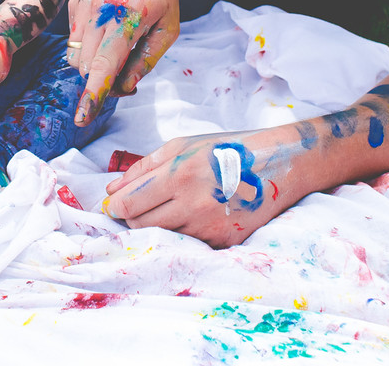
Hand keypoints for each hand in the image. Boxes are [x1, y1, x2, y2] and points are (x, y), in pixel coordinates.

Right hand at [67, 0, 178, 124]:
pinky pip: (75, 42)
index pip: (103, 65)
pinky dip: (90, 48)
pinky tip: (109, 30)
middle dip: (102, 82)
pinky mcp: (73, 5)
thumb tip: (124, 87)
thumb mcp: (168, 26)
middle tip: (127, 76)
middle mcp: (97, 12)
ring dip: (94, 66)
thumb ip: (146, 60)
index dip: (94, 94)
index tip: (83, 117)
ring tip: (120, 49)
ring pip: (76, 58)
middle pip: (87, 68)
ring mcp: (81, 7)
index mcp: (126, 17)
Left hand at [103, 130, 297, 247]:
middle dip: (133, 216)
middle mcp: (193, 204)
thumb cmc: (224, 149)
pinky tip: (196, 214)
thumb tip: (112, 190)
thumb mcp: (182, 146)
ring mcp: (210, 226)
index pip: (129, 204)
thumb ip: (143, 168)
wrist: (276, 164)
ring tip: (173, 205)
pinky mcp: (224, 241)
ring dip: (159, 224)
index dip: (116, 206)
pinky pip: (189, 242)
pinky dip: (184, 231)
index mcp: (179, 174)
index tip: (115, 204)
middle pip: (141, 225)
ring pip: (163, 236)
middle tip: (141, 205)